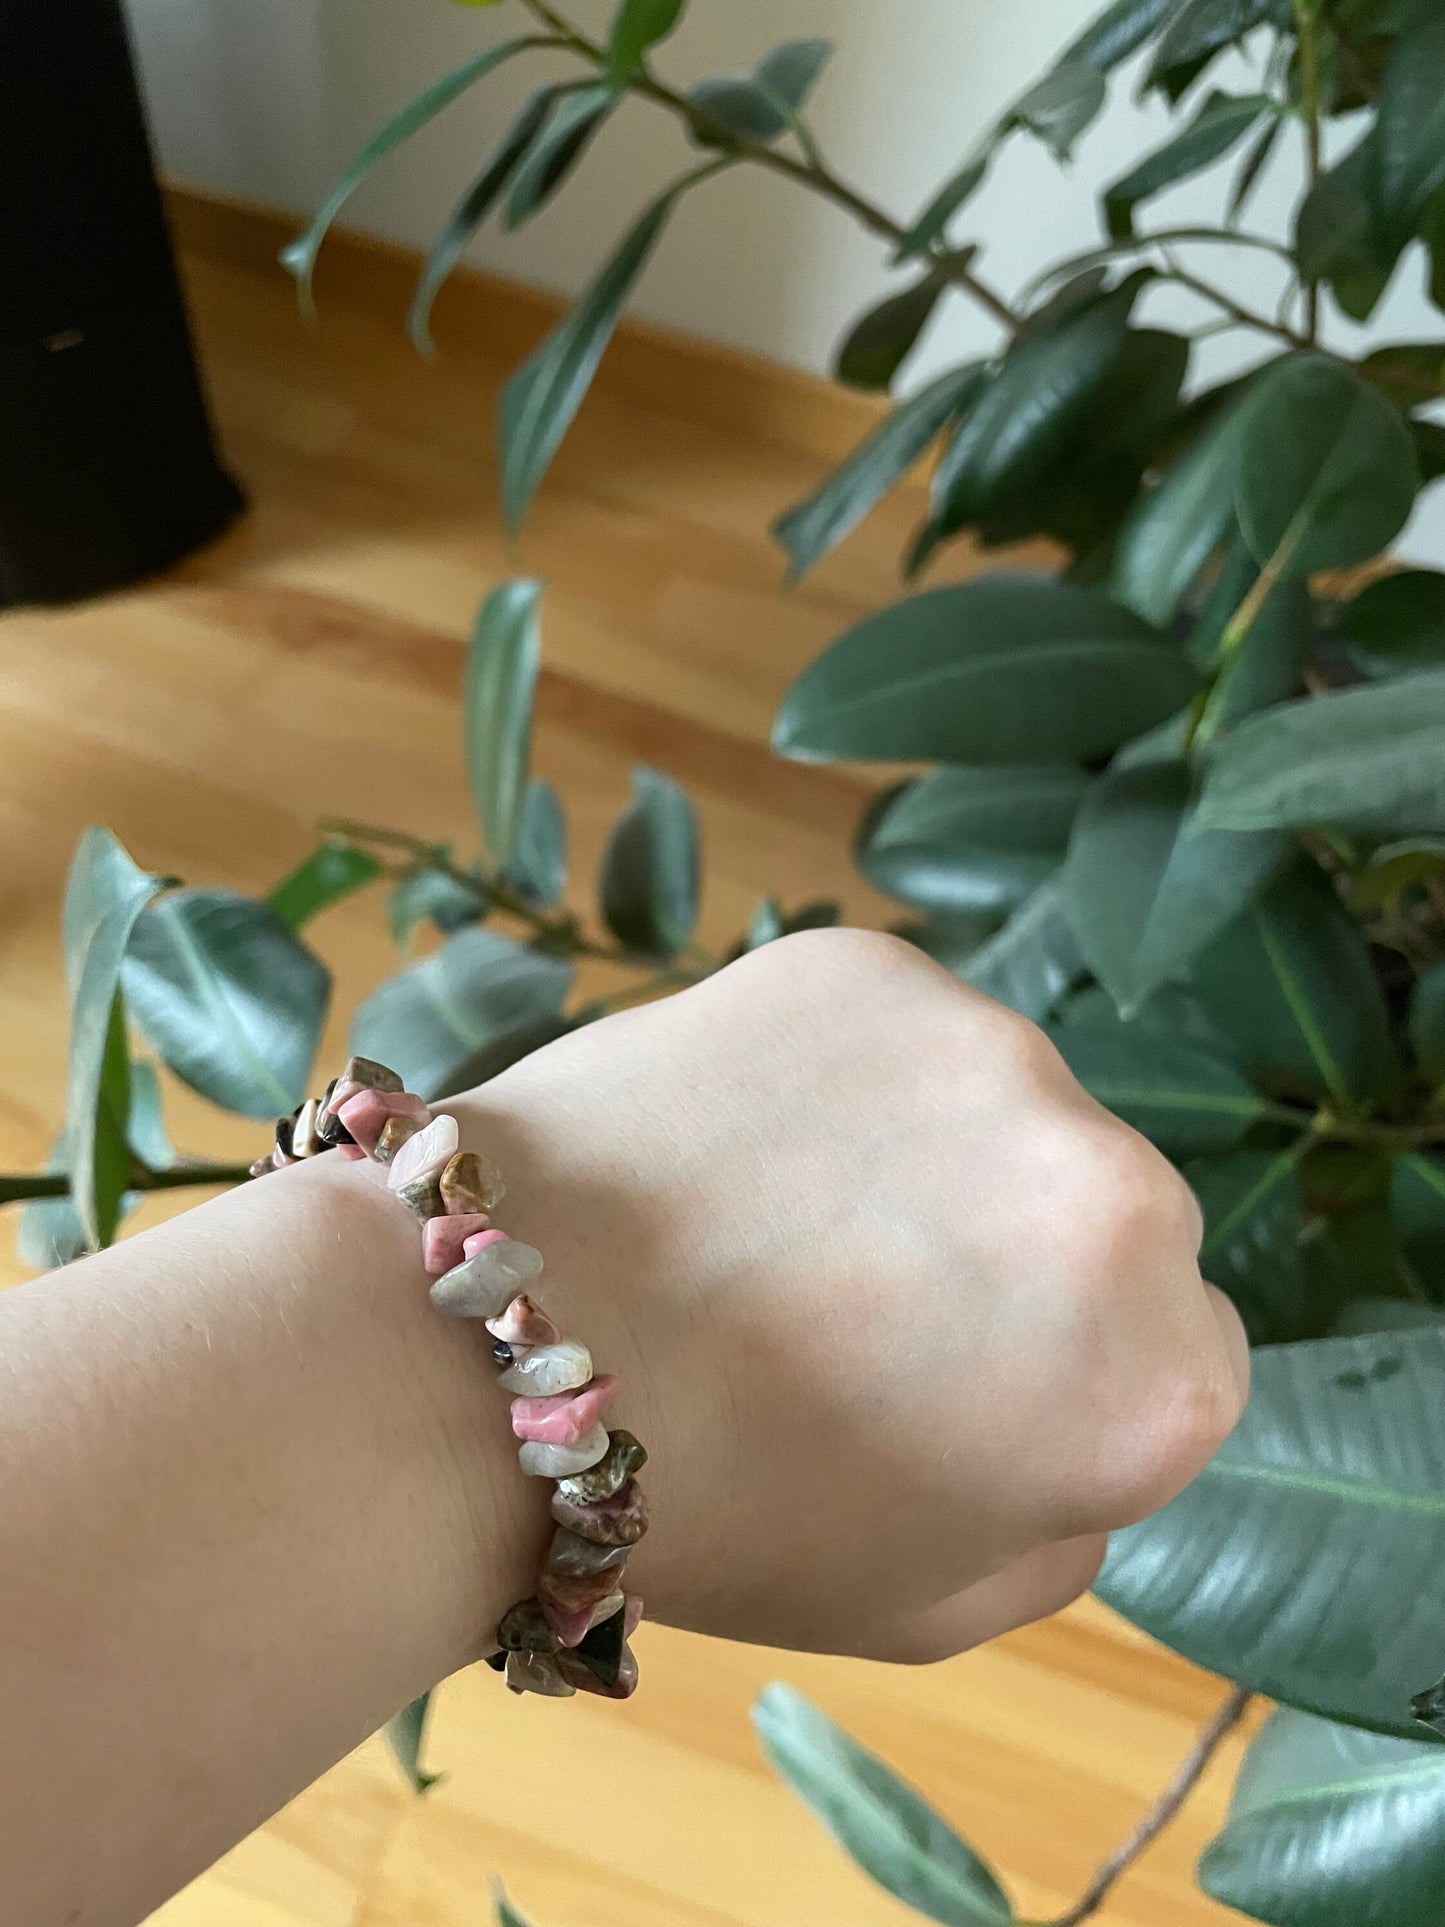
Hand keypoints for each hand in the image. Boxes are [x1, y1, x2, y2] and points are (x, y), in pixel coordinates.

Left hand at [453, 929, 1247, 1662]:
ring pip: (1001, 1106)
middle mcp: (1115, 1193)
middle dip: (1020, 1255)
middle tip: (864, 1301)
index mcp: (1154, 1376)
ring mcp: (990, 1051)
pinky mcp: (870, 966)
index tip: (961, 1386)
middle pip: (1112, 1214)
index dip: (1064, 1376)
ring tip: (776, 1217)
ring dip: (932, 1150)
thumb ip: (1067, 1521)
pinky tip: (736, 1142)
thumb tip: (1072, 1408)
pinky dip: (840, 1075)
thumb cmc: (712, 1509)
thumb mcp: (934, 1602)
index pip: (1182, 1351)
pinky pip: (897, 1027)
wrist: (483, 1360)